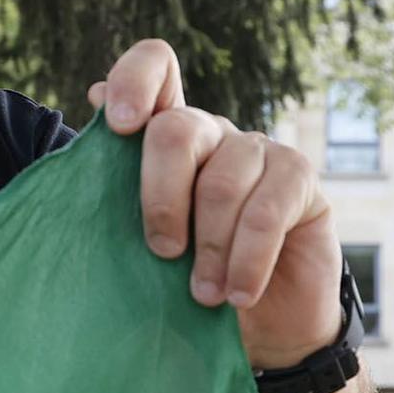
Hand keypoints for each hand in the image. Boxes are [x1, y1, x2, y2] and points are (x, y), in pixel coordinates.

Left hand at [88, 39, 341, 369]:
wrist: (258, 326)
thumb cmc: (185, 281)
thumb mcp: (140, 242)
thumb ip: (116, 182)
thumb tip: (94, 92)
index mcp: (165, 136)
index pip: (156, 66)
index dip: (135, 80)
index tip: (120, 126)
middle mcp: (212, 132)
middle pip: (177, 129)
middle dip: (160, 198)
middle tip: (162, 254)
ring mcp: (258, 150)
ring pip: (221, 182)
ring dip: (208, 249)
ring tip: (202, 295)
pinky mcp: (299, 178)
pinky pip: (265, 213)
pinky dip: (245, 261)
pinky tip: (236, 294)